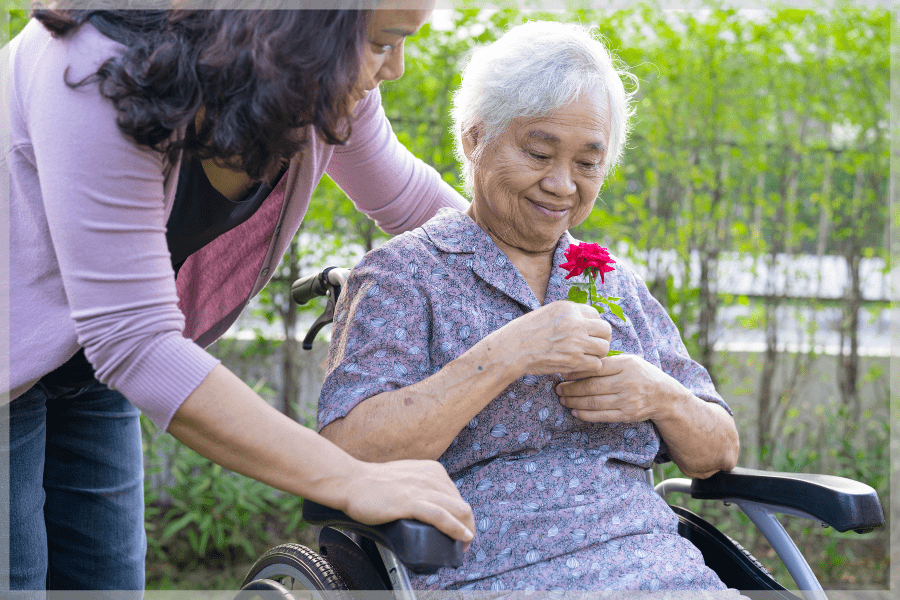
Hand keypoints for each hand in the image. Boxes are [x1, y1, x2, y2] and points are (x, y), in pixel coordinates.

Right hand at [343, 459, 474, 548]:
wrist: (351, 481)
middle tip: (462, 543)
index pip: (457, 496)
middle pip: (462, 505)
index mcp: (433, 470)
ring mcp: (422, 489)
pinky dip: (455, 529)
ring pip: (457, 511)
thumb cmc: (374, 483)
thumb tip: (428, 505)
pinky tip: (463, 538)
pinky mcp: (410, 502)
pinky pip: (440, 517)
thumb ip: (420, 486)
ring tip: (463, 546)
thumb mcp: (407, 477)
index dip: (462, 516)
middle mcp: (432, 477)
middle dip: (467, 525)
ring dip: (465, 531)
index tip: (461, 530)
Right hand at [502, 301, 611, 376]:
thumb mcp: (548, 313)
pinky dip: (589, 367)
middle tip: (592, 346)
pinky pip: (596, 364)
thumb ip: (569, 315)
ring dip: (597, 354)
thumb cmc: (526, 331)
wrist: (512, 349)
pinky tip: (579, 366)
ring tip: (585, 357)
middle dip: (601, 339)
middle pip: (605, 330)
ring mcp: (576, 342)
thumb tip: (587, 321)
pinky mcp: (574, 360)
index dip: (593, 326)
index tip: (586, 333)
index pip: (596, 315)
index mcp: (569, 308)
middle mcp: (576, 323)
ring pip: (604, 348)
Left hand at [555, 354, 689, 422]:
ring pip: (594, 402)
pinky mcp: (627, 415)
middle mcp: (627, 382)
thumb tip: (578, 363)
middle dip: (571, 388)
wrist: (664, 396)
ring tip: (563, 399)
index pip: (596, 367)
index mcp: (626, 365)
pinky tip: (575, 411)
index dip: (576, 371)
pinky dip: (585, 414)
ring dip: (575, 402)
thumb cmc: (641, 375)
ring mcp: (627, 400)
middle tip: (558, 389)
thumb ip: (607, 362)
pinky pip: (601, 416)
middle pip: (592, 386)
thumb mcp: (628, 361)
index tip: (562, 373)